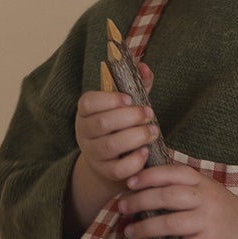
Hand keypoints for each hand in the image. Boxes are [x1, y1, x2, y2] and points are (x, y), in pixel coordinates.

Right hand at [73, 61, 159, 192]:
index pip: (88, 102)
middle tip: (149, 113)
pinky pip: (118, 169)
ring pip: (110, 146)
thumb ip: (135, 84)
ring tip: (153, 131)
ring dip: (135, 137)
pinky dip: (134, 161)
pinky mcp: (105, 172)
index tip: (128, 98)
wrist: (112, 157)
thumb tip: (143, 67)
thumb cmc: (121, 123)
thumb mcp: (125, 103)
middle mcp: (84, 132)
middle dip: (129, 117)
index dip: (109, 100)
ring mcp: (93, 154)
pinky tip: (146, 152)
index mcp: (86, 111)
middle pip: (102, 124)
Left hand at [117, 163, 237, 238]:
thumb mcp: (209, 191)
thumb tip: (145, 186)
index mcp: (204, 182)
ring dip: (144, 228)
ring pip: (169, 223)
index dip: (149, 176)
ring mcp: (209, 222)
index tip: (130, 184)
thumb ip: (184, 187)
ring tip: (130, 232)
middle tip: (122, 208)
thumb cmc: (224, 213)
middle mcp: (206, 199)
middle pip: (166, 196)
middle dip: (139, 201)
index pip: (173, 173)